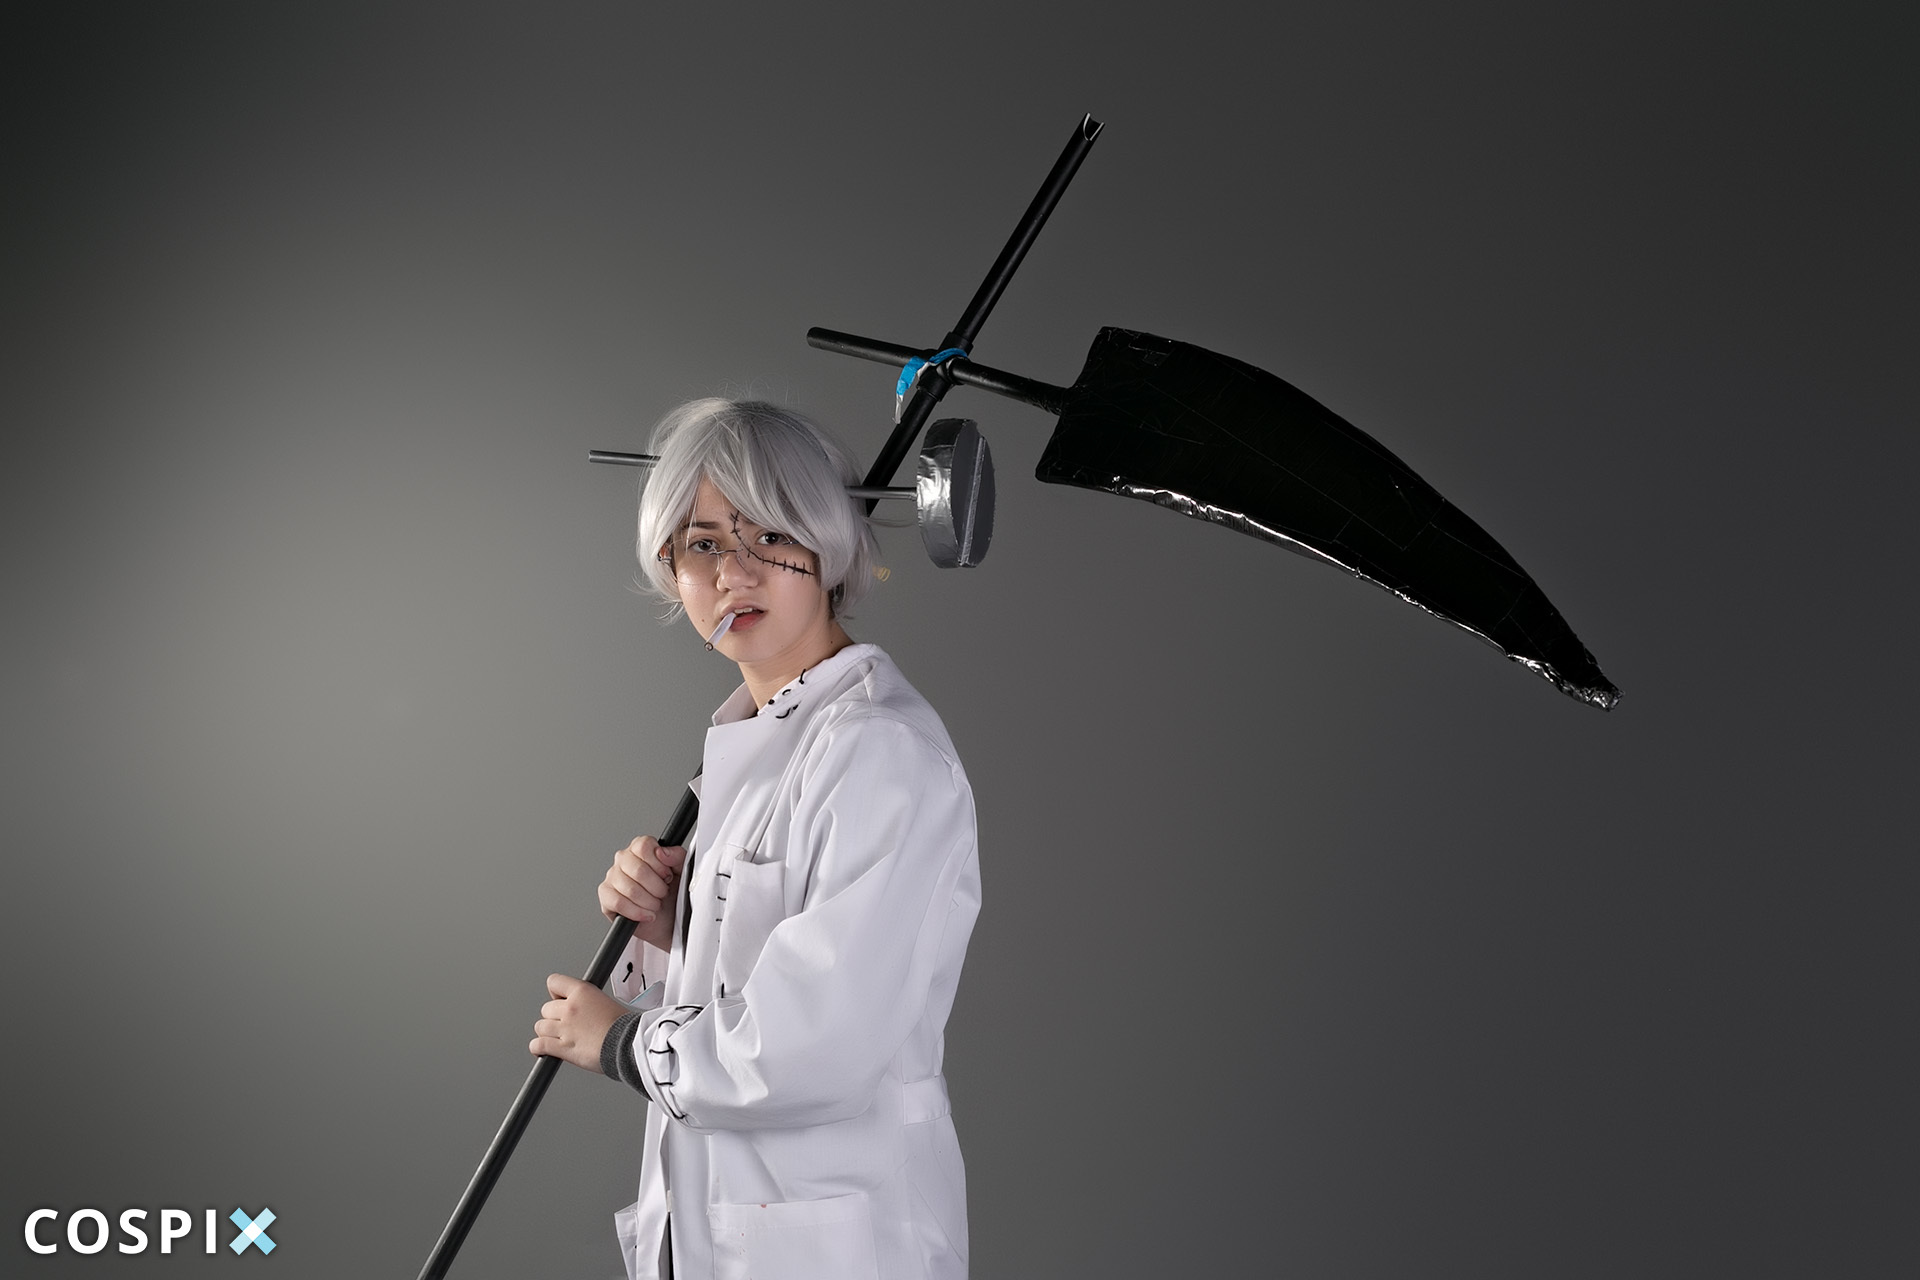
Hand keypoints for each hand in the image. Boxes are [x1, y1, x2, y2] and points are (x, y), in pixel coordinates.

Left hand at [529, 973, 625, 1071]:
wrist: (629, 1045)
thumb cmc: (625, 1027)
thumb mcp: (608, 1002)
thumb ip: (589, 1003)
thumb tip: (585, 1009)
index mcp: (582, 992)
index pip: (554, 982)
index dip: (556, 993)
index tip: (559, 999)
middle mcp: (570, 1008)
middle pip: (546, 1009)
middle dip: (553, 1017)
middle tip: (564, 1024)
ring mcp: (564, 1028)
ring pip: (540, 1027)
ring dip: (546, 1033)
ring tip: (557, 1038)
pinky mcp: (561, 1047)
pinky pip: (538, 1045)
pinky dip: (538, 1048)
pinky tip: (542, 1049)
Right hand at [599, 835, 684, 952]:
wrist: (667, 919)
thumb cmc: (672, 892)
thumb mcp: (682, 871)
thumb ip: (677, 856)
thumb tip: (662, 852)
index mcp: (640, 848)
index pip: (643, 846)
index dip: (659, 864)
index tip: (667, 876)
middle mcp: (623, 859)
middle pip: (638, 870)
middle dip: (657, 887)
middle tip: (663, 893)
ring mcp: (612, 877)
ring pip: (630, 889)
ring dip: (649, 902)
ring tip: (655, 904)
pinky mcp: (606, 895)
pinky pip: (619, 903)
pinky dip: (637, 912)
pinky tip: (646, 914)